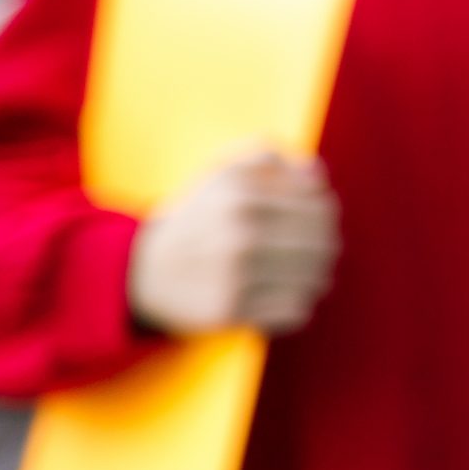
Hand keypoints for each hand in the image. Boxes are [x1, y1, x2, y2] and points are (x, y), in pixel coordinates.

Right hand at [127, 146, 338, 334]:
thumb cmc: (199, 217)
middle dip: (325, 249)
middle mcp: (239, 232)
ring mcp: (234, 274)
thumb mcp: (224, 172)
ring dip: (316, 278)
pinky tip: (284, 296)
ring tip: (305, 274)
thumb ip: (271, 158)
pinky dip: (297, 304)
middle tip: (318, 252)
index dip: (326, 216)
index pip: (320, 207)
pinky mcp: (229, 311)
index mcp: (242, 193)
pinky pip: (295, 310)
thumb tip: (316, 175)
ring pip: (314, 279)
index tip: (319, 222)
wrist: (142, 271)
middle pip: (322, 244)